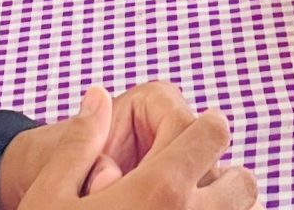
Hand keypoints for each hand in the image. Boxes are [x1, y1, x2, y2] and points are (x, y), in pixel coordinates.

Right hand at [0, 85, 256, 209]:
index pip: (214, 132)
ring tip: (190, 209)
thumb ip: (79, 142)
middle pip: (243, 181)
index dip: (201, 127)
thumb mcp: (50, 195)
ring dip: (228, 208)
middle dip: (222, 174)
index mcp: (159, 189)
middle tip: (188, 181)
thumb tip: (98, 96)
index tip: (187, 137)